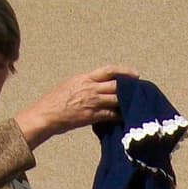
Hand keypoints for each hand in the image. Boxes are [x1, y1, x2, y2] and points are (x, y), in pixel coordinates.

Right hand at [16, 66, 132, 146]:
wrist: (46, 115)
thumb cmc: (55, 101)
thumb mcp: (70, 85)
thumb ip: (85, 84)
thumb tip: (98, 86)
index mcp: (85, 78)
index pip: (109, 70)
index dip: (124, 71)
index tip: (135, 74)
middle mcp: (90, 88)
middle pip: (117, 85)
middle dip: (130, 88)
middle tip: (141, 91)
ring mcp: (92, 102)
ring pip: (117, 99)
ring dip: (128, 102)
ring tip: (137, 105)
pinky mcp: (92, 116)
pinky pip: (111, 115)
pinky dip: (121, 116)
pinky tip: (127, 118)